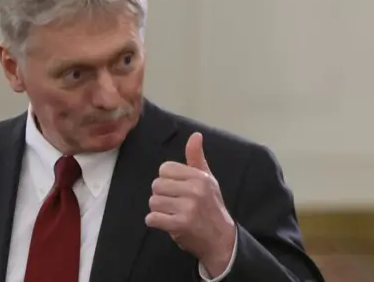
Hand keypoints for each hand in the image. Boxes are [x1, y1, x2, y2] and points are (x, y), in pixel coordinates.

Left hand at [145, 132, 236, 276]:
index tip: (178, 189)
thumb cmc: (212, 206)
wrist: (221, 239)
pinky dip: (155, 222)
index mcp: (199, 177)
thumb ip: (197, 158)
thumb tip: (195, 135)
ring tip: (172, 213)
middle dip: (162, 195)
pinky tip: (167, 223)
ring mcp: (187, 208)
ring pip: (153, 201)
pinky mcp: (179, 225)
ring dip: (158, 209)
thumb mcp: (208, 180)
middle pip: (157, 185)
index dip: (168, 180)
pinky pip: (152, 218)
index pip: (165, 169)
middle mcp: (194, 190)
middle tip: (175, 203)